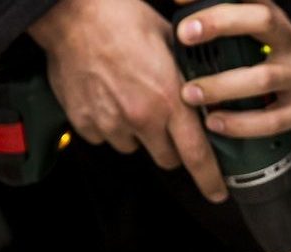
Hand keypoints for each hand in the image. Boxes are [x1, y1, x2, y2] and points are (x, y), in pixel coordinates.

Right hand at [28, 0, 227, 200]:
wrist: (72, 10)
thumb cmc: (123, 18)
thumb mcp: (172, 45)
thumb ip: (190, 81)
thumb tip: (206, 101)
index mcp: (169, 100)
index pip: (197, 155)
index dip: (210, 180)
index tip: (218, 194)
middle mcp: (142, 117)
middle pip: (168, 160)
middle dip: (172, 149)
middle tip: (166, 124)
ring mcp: (112, 123)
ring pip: (135, 148)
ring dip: (138, 135)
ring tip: (129, 100)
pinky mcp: (86, 123)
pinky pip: (104, 138)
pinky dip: (109, 126)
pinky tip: (107, 98)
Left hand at [175, 0, 290, 180]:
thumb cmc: (287, 81)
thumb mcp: (268, 53)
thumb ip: (238, 44)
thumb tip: (186, 38)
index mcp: (280, 26)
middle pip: (262, 20)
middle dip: (220, 22)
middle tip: (184, 34)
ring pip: (263, 77)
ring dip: (222, 85)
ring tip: (190, 94)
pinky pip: (271, 120)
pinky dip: (240, 123)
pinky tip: (216, 124)